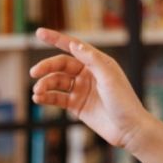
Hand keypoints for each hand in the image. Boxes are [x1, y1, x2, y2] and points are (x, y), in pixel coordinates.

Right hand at [29, 27, 151, 151]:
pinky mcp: (77, 105)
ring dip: (45, 84)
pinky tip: (38, 99)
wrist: (129, 130)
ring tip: (37, 92)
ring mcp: (81, 89)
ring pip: (57, 82)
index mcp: (98, 62)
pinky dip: (46, 97)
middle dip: (46, 67)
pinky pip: (57, 98)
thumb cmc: (124, 102)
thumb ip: (91, 60)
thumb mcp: (109, 78)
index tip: (39, 33)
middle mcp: (88, 73)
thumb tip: (73, 44)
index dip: (56, 39)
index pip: (73, 46)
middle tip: (34, 72)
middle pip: (61, 65)